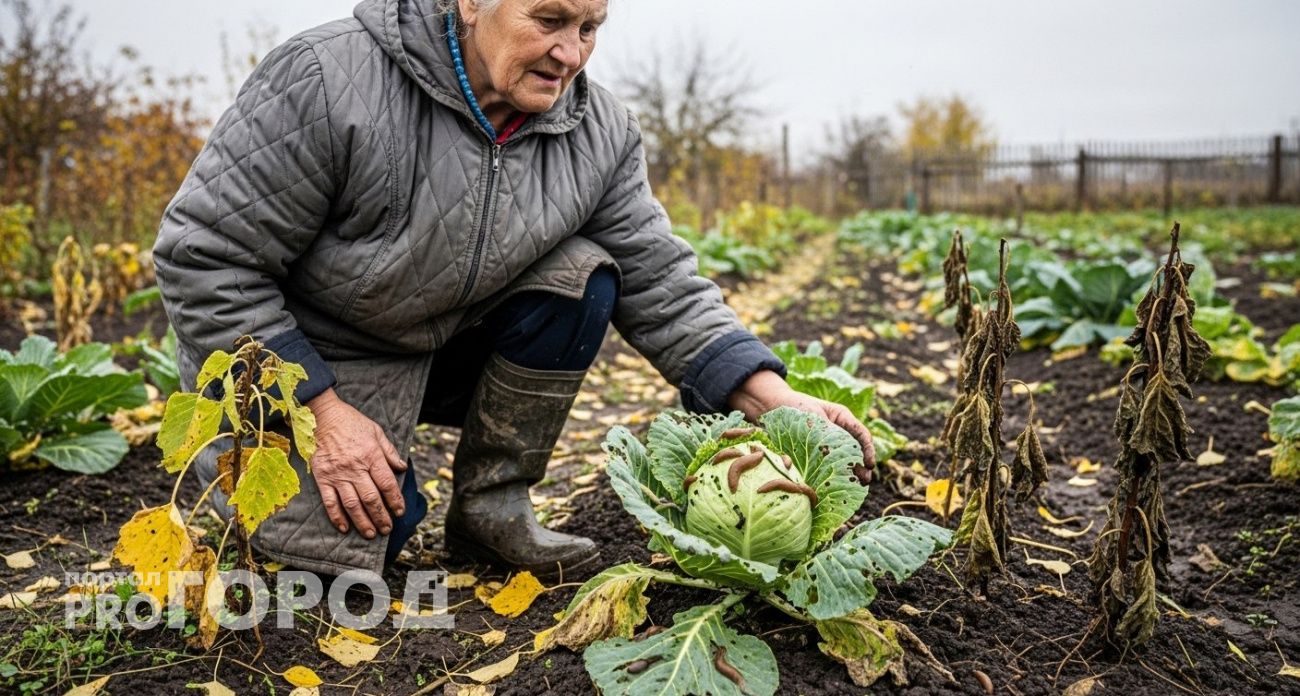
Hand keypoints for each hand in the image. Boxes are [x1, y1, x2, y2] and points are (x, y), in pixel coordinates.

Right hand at [306, 388, 406, 538]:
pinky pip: (330, 501)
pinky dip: (337, 517)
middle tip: (387, 529)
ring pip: (352, 504)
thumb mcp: (376, 432)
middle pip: (371, 498)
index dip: (395, 500)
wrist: (323, 416)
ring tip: (370, 534)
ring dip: (362, 521)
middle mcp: (355, 467)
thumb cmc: (352, 423)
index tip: (400, 511)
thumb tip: (403, 468)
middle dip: (381, 517)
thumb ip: (390, 452)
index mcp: (371, 455)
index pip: (387, 484)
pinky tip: (344, 528)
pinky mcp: (322, 477)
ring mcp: (337, 474)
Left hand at [727, 370, 876, 483]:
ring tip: (856, 487)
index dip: (869, 450)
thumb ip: (827, 433)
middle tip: (865, 480)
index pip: (862, 434)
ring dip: (850, 474)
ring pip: (844, 461)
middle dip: (862, 467)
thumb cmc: (795, 406)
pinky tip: (834, 487)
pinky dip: (833, 477)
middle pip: (856, 451)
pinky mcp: (816, 456)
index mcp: (842, 419)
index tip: (869, 464)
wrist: (772, 406)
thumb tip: (837, 455)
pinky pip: (827, 467)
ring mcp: (828, 445)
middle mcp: (838, 433)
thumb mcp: (814, 418)